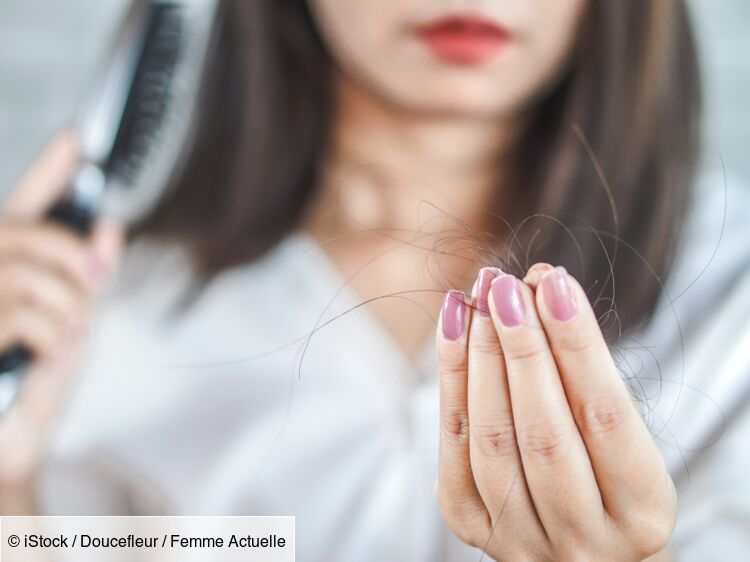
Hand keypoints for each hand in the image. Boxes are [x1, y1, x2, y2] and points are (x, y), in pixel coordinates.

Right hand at [0, 132, 122, 509]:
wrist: (9, 444)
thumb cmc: (37, 384)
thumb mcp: (76, 323)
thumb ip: (86, 277)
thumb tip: (109, 225)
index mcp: (8, 268)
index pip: (25, 207)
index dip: (49, 171)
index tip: (76, 137)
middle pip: (26, 232)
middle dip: (71, 254)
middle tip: (99, 280)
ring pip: (27, 273)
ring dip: (65, 307)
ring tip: (68, 337)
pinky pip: (22, 313)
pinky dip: (52, 334)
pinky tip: (48, 354)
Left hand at [435, 264, 675, 560]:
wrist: (578, 538)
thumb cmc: (608, 474)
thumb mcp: (623, 437)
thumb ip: (586, 375)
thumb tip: (541, 288)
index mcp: (639, 515)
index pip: (604, 416)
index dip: (577, 345)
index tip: (555, 283)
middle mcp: (582, 540)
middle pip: (542, 431)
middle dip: (521, 347)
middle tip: (507, 286)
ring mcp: (520, 539)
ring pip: (491, 439)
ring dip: (481, 356)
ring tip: (481, 298)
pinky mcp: (471, 524)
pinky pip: (454, 446)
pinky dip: (452, 379)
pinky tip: (454, 326)